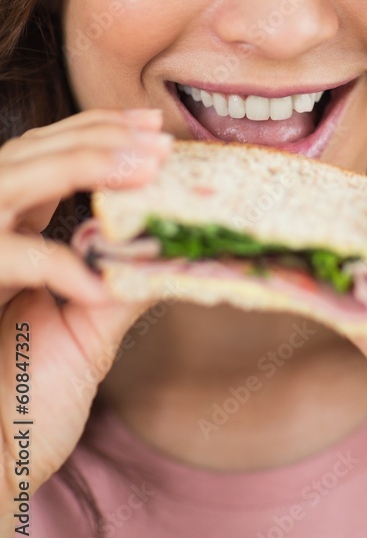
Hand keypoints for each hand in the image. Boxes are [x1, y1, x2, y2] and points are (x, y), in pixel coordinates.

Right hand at [0, 109, 172, 507]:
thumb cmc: (27, 409)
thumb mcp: (88, 335)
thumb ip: (123, 285)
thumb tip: (177, 247)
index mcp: (9, 237)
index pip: (46, 158)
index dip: (96, 133)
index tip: (152, 127)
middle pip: (26, 154)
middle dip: (95, 137)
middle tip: (159, 140)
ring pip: (7, 181)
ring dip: (77, 164)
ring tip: (144, 168)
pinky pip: (3, 258)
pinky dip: (55, 264)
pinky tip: (98, 286)